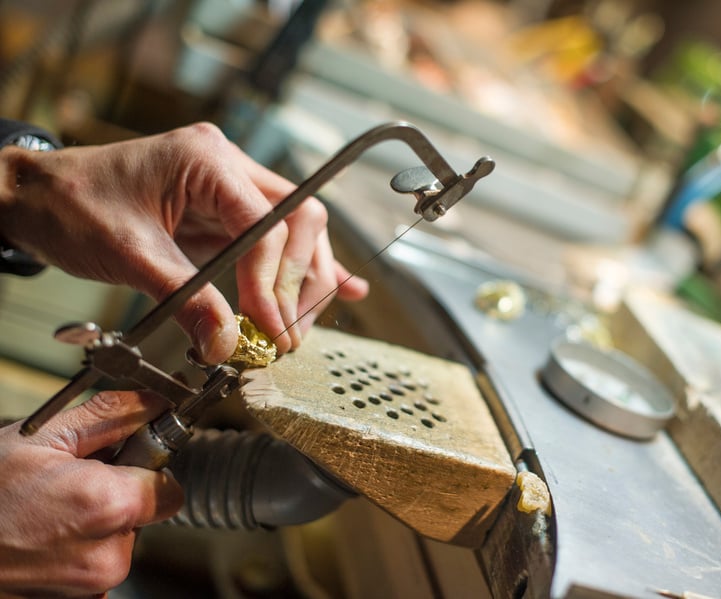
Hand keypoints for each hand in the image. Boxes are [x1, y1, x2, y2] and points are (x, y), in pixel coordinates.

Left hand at [0, 123, 368, 363]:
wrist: (37, 197)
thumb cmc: (72, 207)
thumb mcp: (130, 256)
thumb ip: (187, 300)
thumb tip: (226, 344)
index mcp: (207, 160)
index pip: (269, 223)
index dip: (273, 282)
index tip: (268, 328)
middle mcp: (229, 167)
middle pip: (299, 222)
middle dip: (299, 282)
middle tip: (286, 334)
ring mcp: (231, 188)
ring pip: (296, 232)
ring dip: (303, 281)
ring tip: (298, 327)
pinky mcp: (226, 212)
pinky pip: (276, 238)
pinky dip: (301, 267)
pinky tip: (340, 287)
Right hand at [0, 392, 182, 595]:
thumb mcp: (40, 437)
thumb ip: (110, 416)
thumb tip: (153, 402)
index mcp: (107, 506)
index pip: (169, 487)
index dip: (146, 469)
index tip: (122, 461)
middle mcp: (108, 554)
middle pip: (147, 514)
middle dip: (121, 494)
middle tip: (75, 484)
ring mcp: (93, 584)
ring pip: (123, 539)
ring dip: (100, 524)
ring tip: (53, 512)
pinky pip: (100, 564)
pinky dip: (83, 549)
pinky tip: (50, 536)